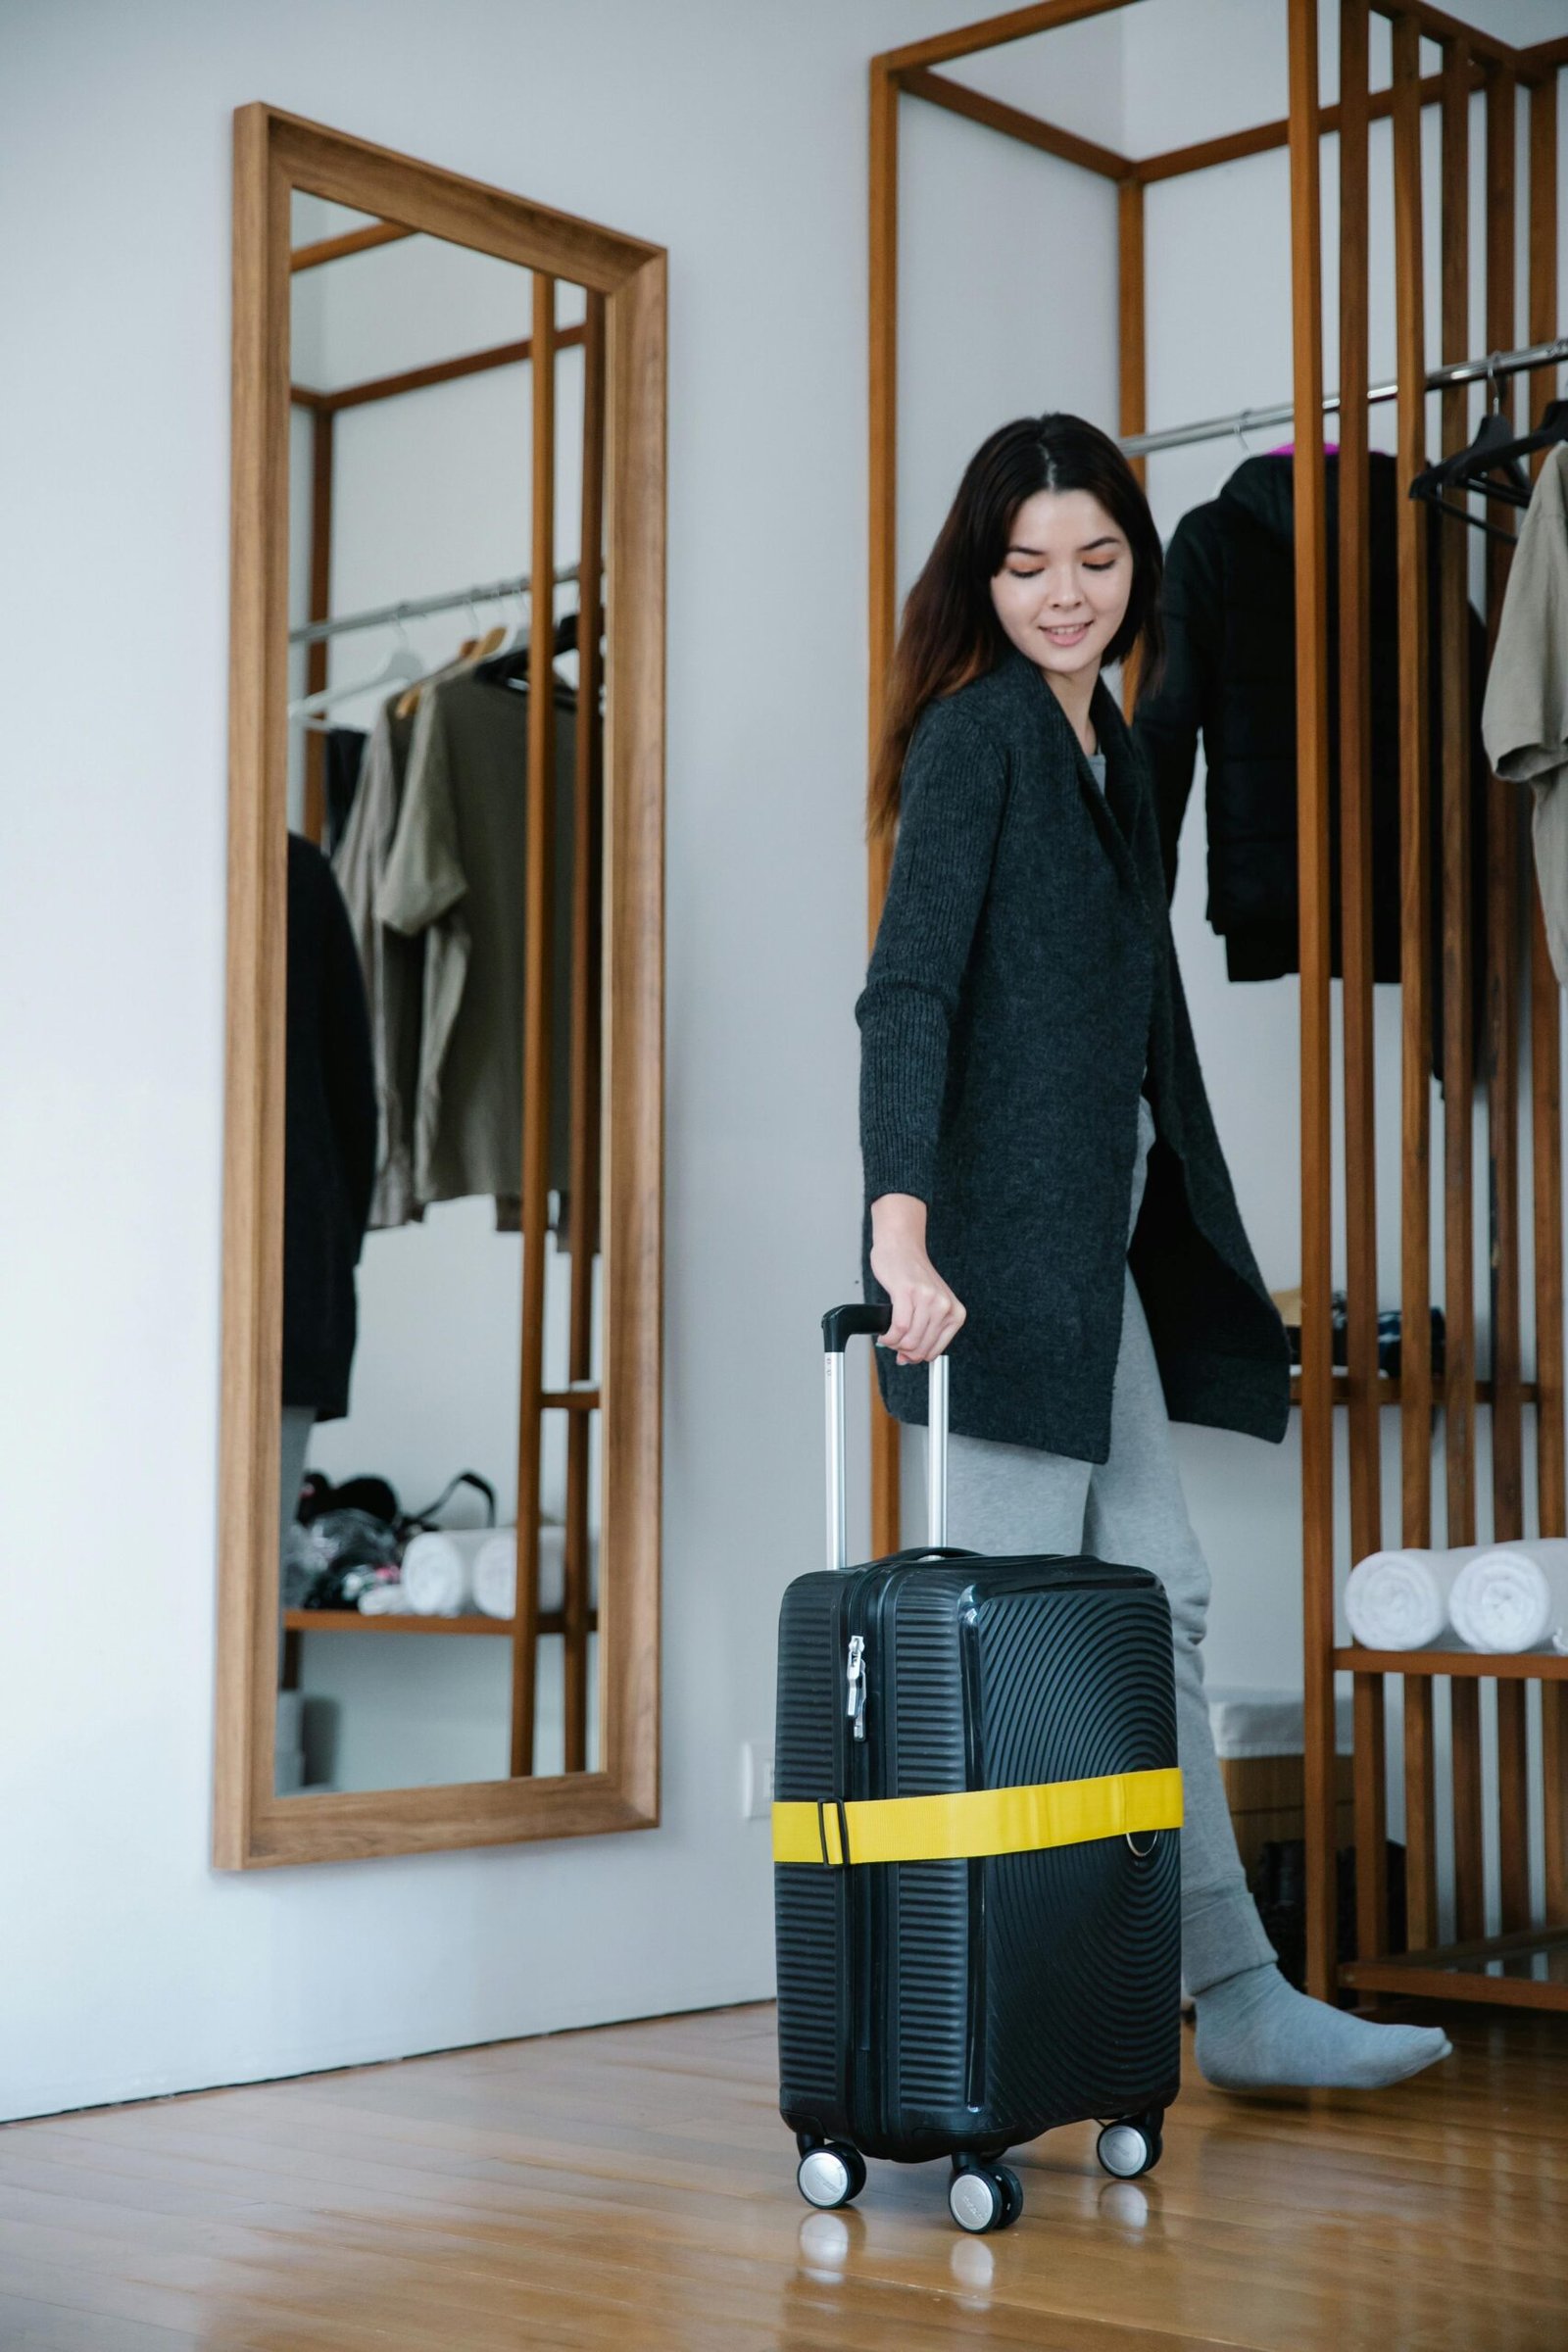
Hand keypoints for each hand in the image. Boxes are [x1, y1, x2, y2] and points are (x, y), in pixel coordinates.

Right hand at [869, 1194, 965, 1364]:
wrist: (902, 1246)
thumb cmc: (913, 1275)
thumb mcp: (929, 1306)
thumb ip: (922, 1333)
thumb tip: (907, 1359)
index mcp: (955, 1313)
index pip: (936, 1350)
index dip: (917, 1357)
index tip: (906, 1356)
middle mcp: (944, 1306)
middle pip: (921, 1348)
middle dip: (904, 1353)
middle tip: (894, 1346)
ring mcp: (928, 1299)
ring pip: (909, 1340)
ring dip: (894, 1344)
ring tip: (888, 1338)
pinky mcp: (908, 1293)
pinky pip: (898, 1328)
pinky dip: (888, 1336)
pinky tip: (884, 1334)